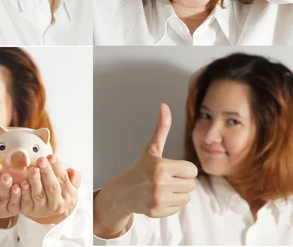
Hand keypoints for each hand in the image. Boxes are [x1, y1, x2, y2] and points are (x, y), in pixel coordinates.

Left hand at [20, 154, 79, 224]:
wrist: (49, 209)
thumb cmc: (59, 190)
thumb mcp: (70, 184)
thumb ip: (74, 177)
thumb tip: (71, 171)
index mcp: (69, 196)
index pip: (63, 179)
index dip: (57, 167)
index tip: (51, 157)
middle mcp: (57, 204)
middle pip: (52, 187)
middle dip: (47, 173)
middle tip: (41, 160)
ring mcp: (42, 209)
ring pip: (38, 194)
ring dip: (35, 182)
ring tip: (33, 170)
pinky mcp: (29, 210)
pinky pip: (25, 202)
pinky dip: (23, 194)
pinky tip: (21, 185)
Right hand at [94, 104, 197, 238]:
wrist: (124, 190)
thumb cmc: (141, 167)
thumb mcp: (152, 148)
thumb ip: (161, 128)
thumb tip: (164, 105)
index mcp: (160, 166)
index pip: (192, 170)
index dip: (184, 168)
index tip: (172, 167)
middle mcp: (159, 184)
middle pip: (191, 184)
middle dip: (182, 180)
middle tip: (167, 177)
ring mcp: (158, 199)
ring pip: (187, 197)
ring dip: (178, 192)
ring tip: (164, 187)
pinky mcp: (157, 212)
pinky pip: (178, 208)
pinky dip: (172, 203)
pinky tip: (160, 197)